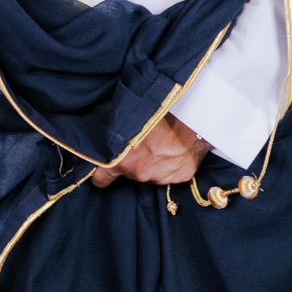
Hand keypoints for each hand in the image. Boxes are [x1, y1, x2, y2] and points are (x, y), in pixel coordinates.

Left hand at [90, 114, 209, 186]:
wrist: (192, 115)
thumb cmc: (156, 112)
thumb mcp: (125, 118)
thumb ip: (112, 133)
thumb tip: (101, 134)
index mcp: (123, 162)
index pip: (101, 179)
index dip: (100, 175)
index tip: (99, 173)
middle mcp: (141, 174)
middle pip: (130, 173)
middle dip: (132, 162)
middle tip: (141, 143)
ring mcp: (162, 177)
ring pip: (150, 172)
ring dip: (152, 162)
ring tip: (160, 143)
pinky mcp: (180, 176)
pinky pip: (169, 172)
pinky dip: (170, 163)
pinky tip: (174, 148)